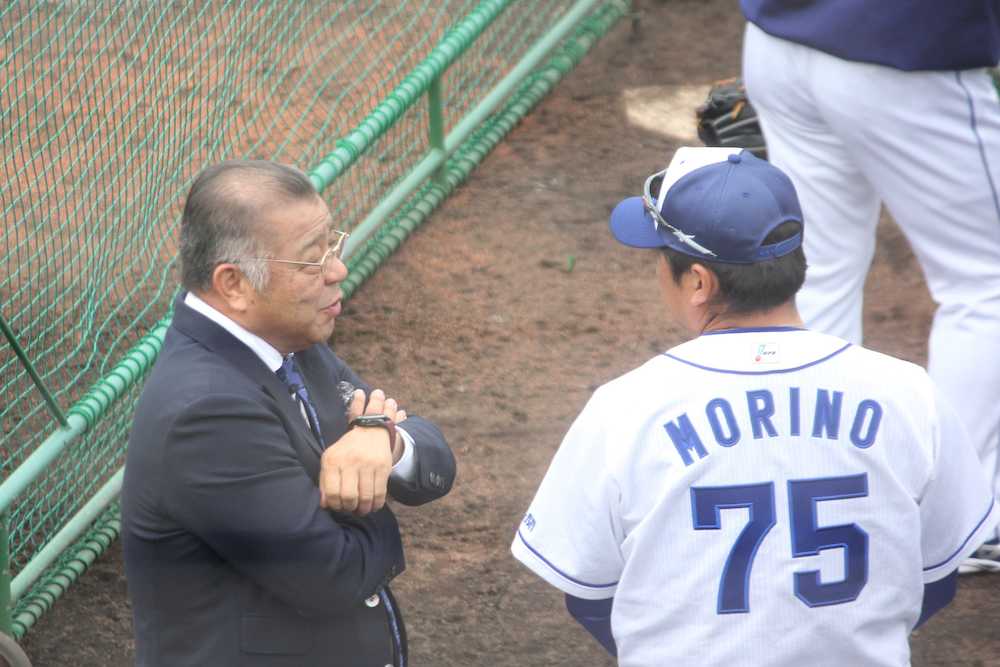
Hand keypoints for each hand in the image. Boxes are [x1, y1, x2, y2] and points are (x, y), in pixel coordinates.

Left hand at [319, 389, 403, 514]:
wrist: (371, 430)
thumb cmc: (346, 449)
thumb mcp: (330, 459)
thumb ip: (325, 482)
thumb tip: (325, 505)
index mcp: (333, 460)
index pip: (332, 492)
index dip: (334, 505)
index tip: (338, 506)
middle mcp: (350, 461)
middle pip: (349, 497)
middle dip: (349, 507)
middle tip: (350, 508)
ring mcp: (368, 464)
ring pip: (365, 497)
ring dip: (363, 509)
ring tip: (361, 509)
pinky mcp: (383, 467)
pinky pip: (380, 493)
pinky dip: (376, 504)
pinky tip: (373, 505)